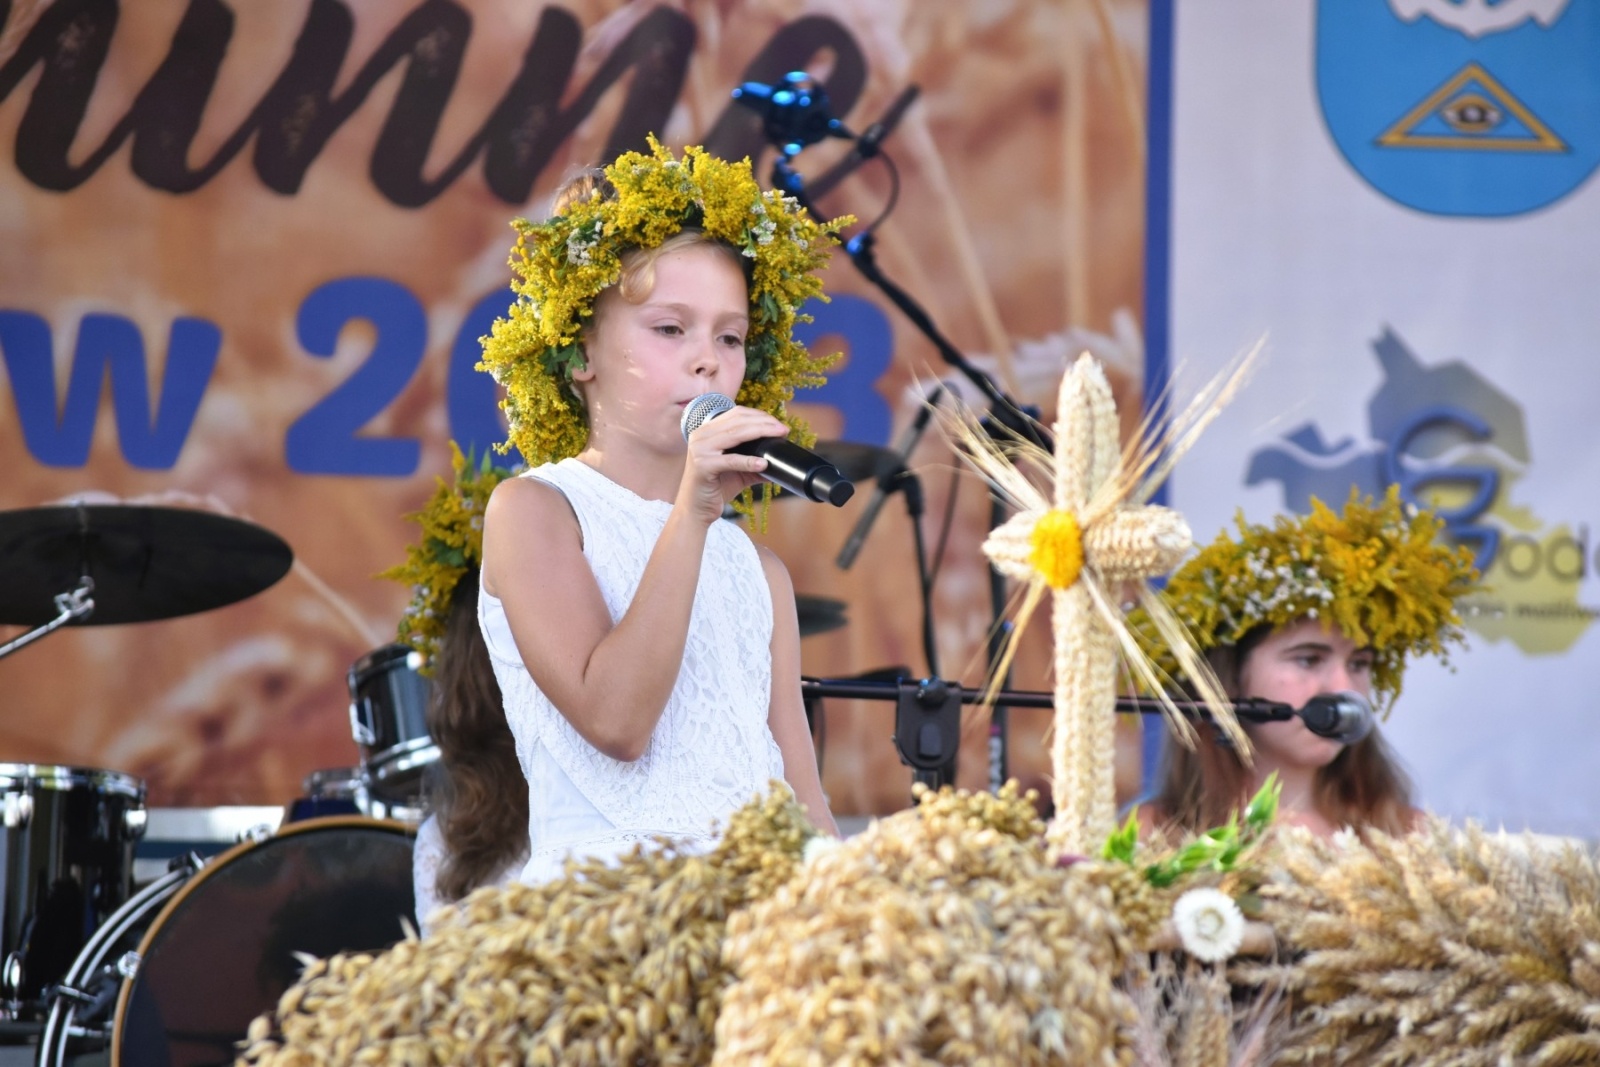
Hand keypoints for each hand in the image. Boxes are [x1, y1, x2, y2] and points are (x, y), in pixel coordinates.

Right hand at [679, 405, 787, 524]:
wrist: (695, 510)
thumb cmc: (715, 488)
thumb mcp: (738, 472)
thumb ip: (755, 463)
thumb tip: (779, 461)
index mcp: (707, 431)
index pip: (736, 413)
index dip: (759, 415)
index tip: (778, 424)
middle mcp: (700, 435)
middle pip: (738, 420)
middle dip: (764, 422)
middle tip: (783, 429)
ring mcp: (699, 449)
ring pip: (735, 434)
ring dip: (760, 433)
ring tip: (778, 437)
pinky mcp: (702, 466)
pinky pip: (730, 460)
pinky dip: (749, 461)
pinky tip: (763, 464)